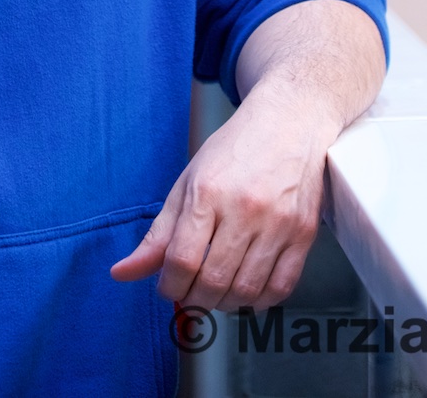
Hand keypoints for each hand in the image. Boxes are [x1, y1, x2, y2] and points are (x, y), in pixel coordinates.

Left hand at [108, 81, 340, 310]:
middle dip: (195, 299)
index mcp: (208, 193)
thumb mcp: (188, 183)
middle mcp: (245, 209)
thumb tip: (122, 273)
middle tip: (191, 293)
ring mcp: (279, 223)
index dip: (169, 286)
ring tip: (218, 292)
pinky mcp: (304, 233)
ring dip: (226, 303)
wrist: (289, 122)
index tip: (167, 286)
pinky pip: (281, 286)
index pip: (182, 261)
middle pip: (214, 281)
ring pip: (247, 290)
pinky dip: (260, 300)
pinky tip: (248, 290)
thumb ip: (158, 234)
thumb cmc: (234, 151)